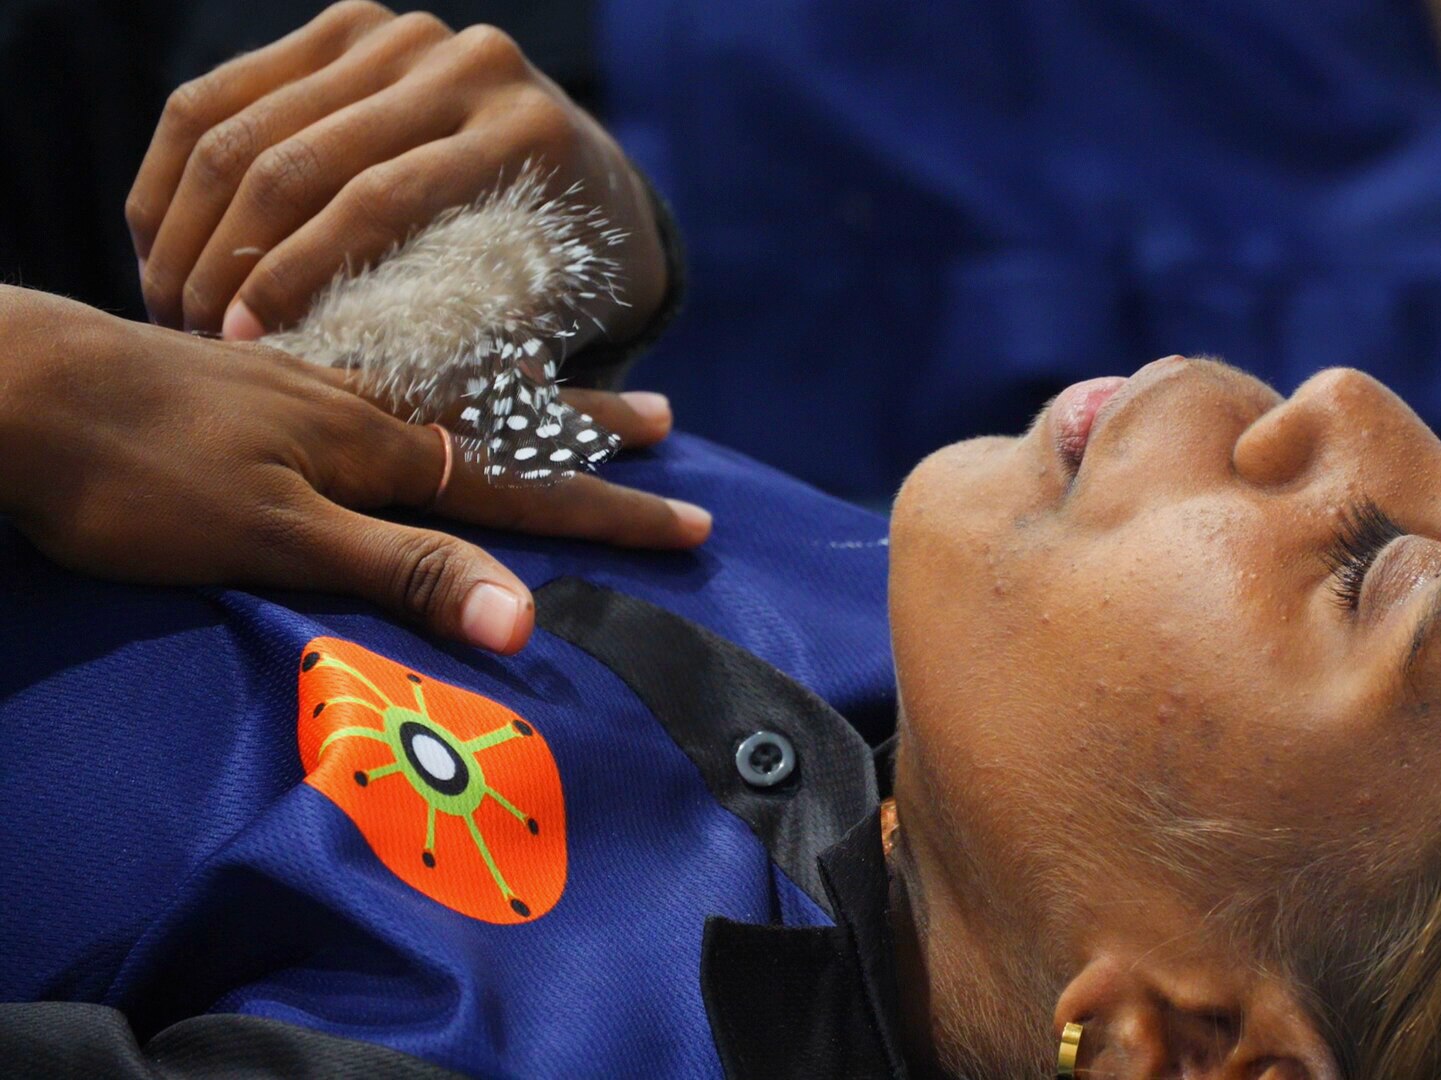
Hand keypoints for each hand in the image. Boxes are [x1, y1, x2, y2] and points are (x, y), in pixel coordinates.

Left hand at [0, 287, 705, 653]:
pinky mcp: (263, 383)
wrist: (21, 386)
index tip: (693, 522)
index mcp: (381, 450)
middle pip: (504, 422)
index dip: (611, 512)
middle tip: (667, 421)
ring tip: (567, 386)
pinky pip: (382, 374)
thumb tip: (525, 617)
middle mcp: (363, 408)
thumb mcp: (279, 537)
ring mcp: (313, 388)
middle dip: (588, 434)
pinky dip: (433, 376)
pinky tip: (422, 375)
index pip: (527, 490)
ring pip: (446, 390)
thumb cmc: (140, 476)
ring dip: (522, 397)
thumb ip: (405, 568)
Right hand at [126, 1, 665, 345]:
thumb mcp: (541, 315)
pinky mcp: (344, 26)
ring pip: (245, 124)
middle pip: (300, 158)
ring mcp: (402, 35)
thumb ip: (481, 351)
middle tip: (187, 331)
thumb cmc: (563, 278)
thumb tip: (391, 409)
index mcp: (525, 137)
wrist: (584, 181)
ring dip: (188, 222)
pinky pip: (221, 94)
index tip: (241, 347)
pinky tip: (161, 244)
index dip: (295, 278)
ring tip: (165, 299)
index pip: (379, 203)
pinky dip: (176, 174)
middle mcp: (468, 67)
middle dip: (226, 255)